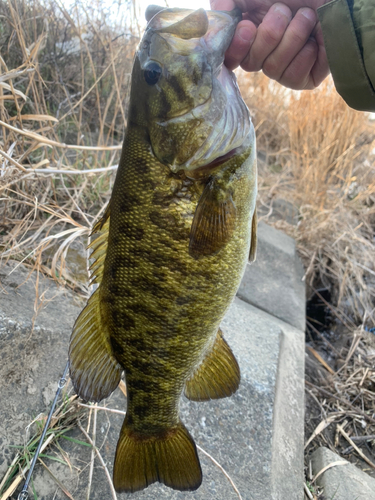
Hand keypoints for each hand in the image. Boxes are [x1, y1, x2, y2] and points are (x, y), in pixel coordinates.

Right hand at [210, 0, 329, 89]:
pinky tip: (315, 40)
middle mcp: (264, 54)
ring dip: (292, 37)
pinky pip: (292, 77)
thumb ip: (225, 1)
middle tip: (284, 11)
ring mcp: (284, 68)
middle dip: (268, 34)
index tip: (246, 27)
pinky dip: (305, 54)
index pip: (230, 56)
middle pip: (250, 63)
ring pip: (272, 69)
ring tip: (307, 17)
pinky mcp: (304, 78)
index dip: (236, 47)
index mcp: (250, 35)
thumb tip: (216, 19)